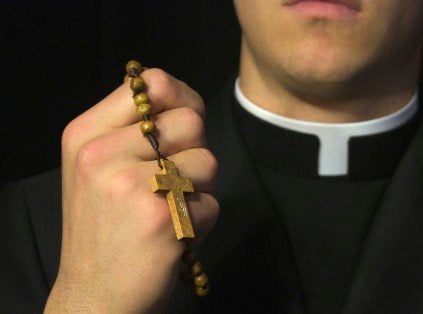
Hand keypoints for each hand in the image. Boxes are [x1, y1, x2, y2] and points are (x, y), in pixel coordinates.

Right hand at [45, 69, 218, 312]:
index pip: (152, 83)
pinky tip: (172, 234)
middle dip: (194, 150)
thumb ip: (132, 129)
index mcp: (85, 134)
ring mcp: (132, 186)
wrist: (95, 295)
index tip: (184, 121)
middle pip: (191, 121)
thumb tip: (182, 96)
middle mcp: (103, 154)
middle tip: (171, 181)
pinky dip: (202, 221)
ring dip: (199, 188)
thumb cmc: (105, 228)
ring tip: (168, 209)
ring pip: (208, 161)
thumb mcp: (96, 167)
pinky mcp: (162, 218)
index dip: (182, 98)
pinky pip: (212, 201)